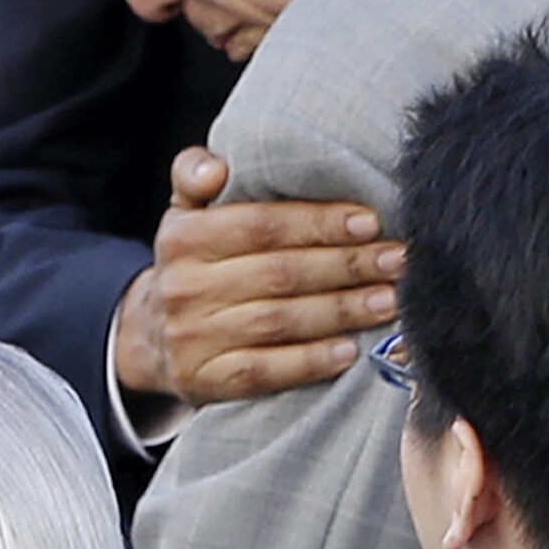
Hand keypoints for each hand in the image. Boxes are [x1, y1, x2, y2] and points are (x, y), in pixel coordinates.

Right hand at [113, 148, 402, 403]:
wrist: (150, 337)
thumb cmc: (192, 262)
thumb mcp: (185, 211)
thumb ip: (197, 173)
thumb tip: (218, 168)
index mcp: (183, 237)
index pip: (262, 226)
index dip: (320, 222)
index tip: (371, 222)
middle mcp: (184, 287)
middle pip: (281, 273)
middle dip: (348, 265)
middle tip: (398, 259)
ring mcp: (192, 337)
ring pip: (280, 321)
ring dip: (342, 311)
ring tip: (390, 300)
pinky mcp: (204, 380)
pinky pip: (265, 371)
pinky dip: (310, 361)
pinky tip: (350, 351)